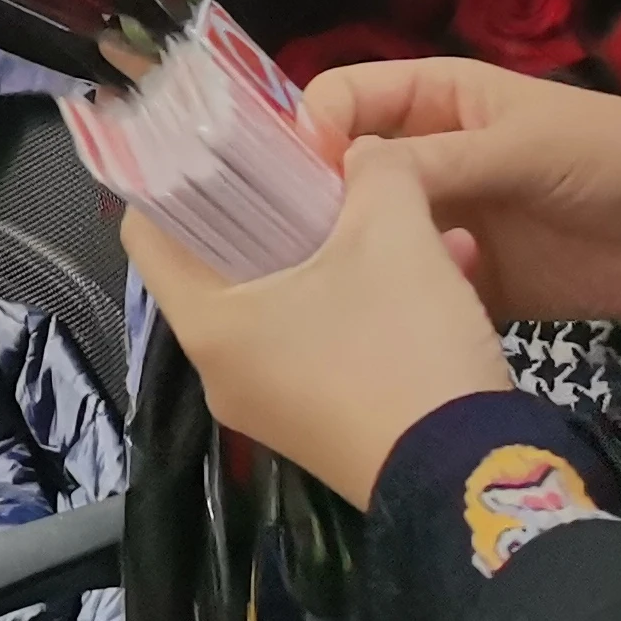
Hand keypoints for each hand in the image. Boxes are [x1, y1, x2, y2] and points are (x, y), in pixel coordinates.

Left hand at [124, 140, 509, 505]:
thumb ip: (375, 171)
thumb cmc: (405, 348)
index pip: (147, 234)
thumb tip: (368, 150)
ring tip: (389, 211)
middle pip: (220, 264)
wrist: (474, 479)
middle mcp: (222, 371)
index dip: (173, 176)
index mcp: (208, 324)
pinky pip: (317, 339)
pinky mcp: (317, 424)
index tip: (219, 141)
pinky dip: (356, 297)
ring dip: (332, 250)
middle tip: (313, 166)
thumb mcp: (395, 234)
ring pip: (282, 300)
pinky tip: (423, 268)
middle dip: (272, 208)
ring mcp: (269, 405)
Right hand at [295, 56, 620, 326]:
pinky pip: (418, 290)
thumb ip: (433, 160)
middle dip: (313, 207)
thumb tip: (337, 168)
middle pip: (342, 175)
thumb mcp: (522, 145)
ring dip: (357, 261)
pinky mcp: (475, 280)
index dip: (306, 133)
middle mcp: (428, 158)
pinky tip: (403, 325)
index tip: (287, 183)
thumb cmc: (614, 156)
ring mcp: (450, 221)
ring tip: (341, 293)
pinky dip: (406, 305)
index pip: (341, 101)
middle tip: (289, 254)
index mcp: (433, 100)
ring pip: (373, 237)